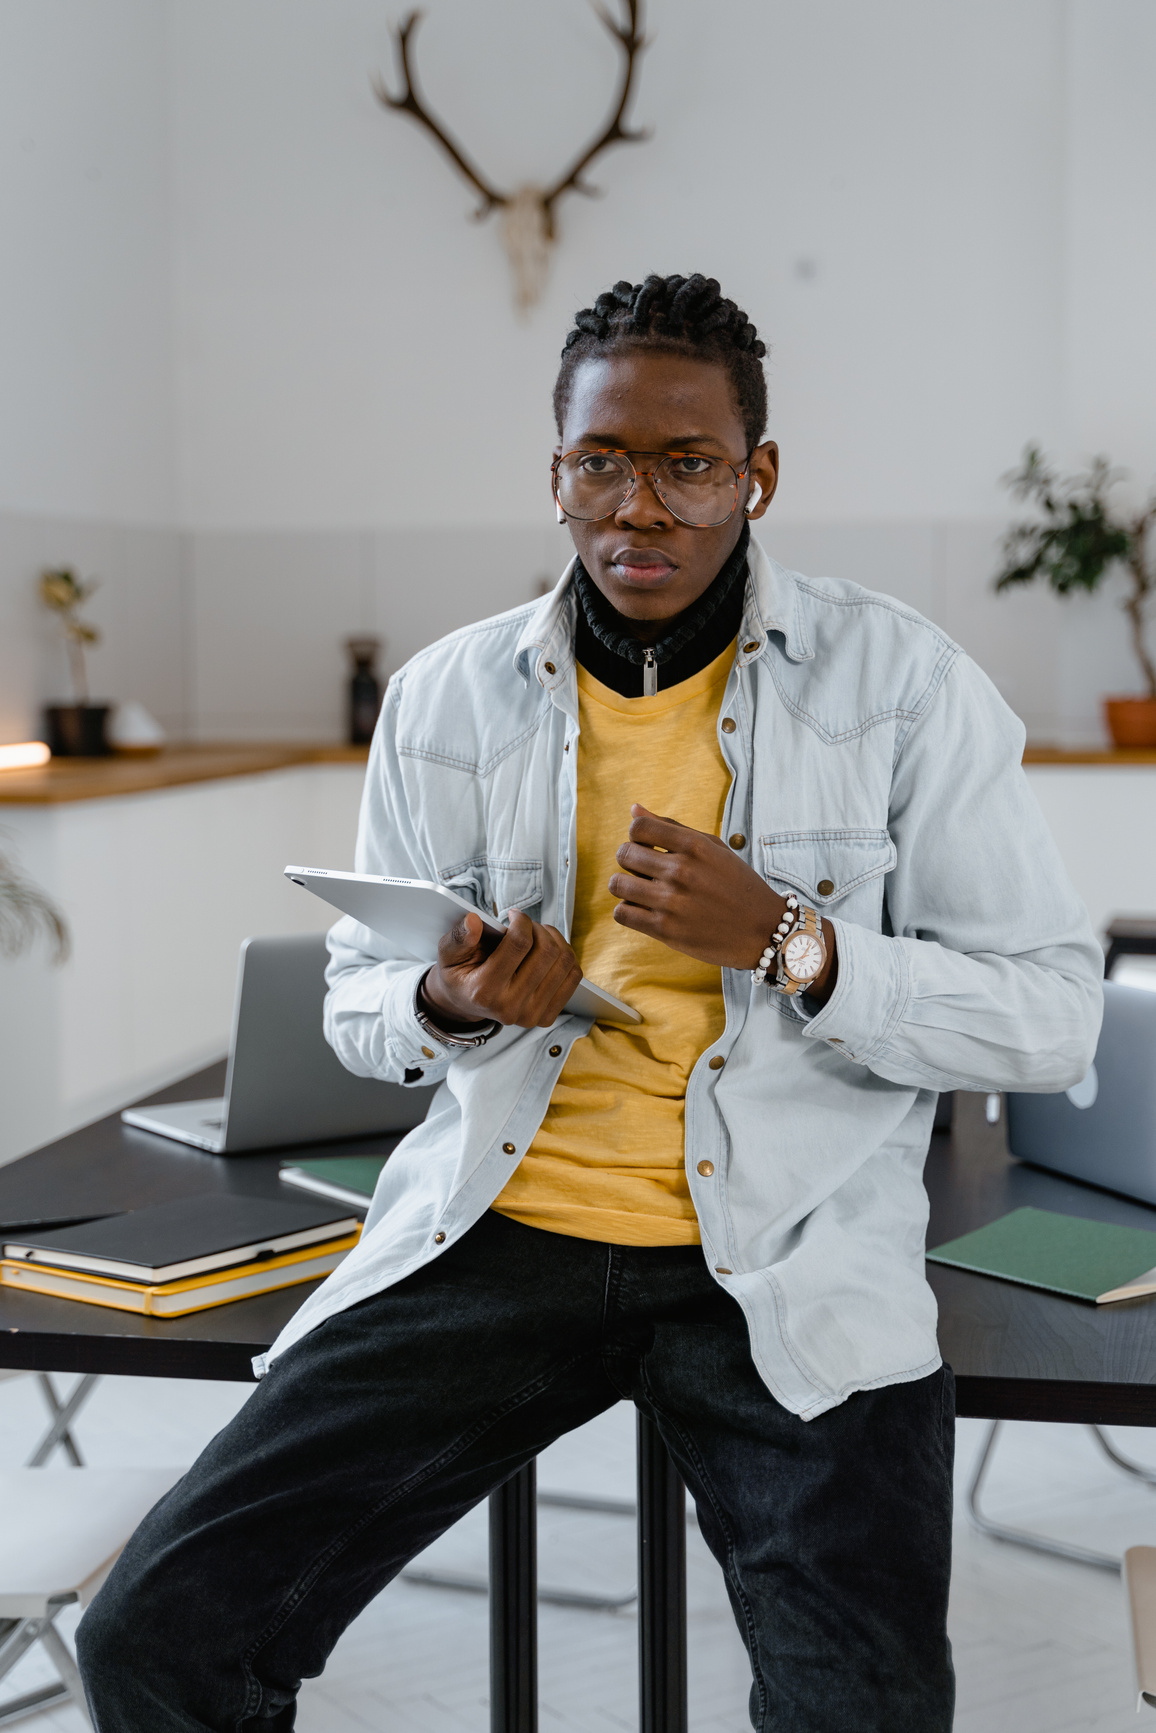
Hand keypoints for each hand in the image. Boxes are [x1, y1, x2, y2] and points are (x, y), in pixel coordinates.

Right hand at [421, 908, 582, 1029]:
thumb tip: (473, 921)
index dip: (522, 921)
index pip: (519, 944)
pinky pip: (573, 977)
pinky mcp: (546, 1017)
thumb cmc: (460, 973)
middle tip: (528, 925)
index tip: (515, 915)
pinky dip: (565, 957)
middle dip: (540, 929)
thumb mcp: (449, 954)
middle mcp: (509, 1008)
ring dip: (555, 940)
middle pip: (547, 952)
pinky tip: (549, 953)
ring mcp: (530, 1015)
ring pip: (564, 962)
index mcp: (484, 991)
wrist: (466, 1003)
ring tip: (539, 936)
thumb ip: (458, 937)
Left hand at [609, 804, 837, 1001]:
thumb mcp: (713, 849)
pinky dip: (629, 912)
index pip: (638, 827)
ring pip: (617, 885)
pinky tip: (646, 911)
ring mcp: (672, 901)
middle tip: (646, 873)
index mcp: (694, 846)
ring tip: (643, 893)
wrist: (763, 930)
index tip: (649, 848)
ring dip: (626, 888)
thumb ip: (672, 828)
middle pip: (624, 854)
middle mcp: (681, 870)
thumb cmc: (737, 886)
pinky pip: (622, 914)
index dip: (637, 837)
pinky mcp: (665, 930)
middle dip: (630, 862)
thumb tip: (633, 810)